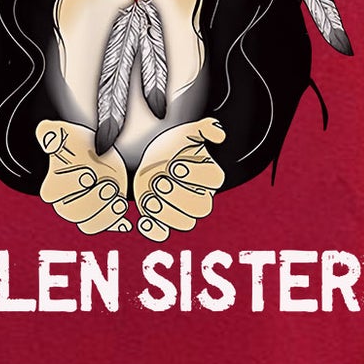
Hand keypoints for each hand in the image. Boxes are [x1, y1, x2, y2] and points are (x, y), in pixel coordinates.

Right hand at [38, 120, 132, 233]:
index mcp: (53, 186)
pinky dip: (115, 222)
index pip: (55, 193)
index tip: (89, 173)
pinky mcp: (100, 215)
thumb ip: (52, 134)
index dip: (72, 184)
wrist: (98, 151)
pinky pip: (105, 227)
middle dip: (94, 200)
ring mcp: (84, 211)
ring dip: (105, 215)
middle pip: (74, 213)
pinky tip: (123, 213)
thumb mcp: (65, 133)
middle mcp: (64, 203)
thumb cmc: (78, 143)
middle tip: (109, 185)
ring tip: (119, 200)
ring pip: (88, 225)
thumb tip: (51, 144)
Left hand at [129, 118, 227, 241]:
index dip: (194, 175)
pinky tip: (143, 221)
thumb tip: (219, 132)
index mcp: (209, 174)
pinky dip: (154, 231)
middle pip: (200, 207)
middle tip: (159, 181)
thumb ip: (204, 129)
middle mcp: (200, 195)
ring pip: (185, 223)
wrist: (152, 156)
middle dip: (178, 196)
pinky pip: (164, 234)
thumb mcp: (186, 132)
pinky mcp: (163, 219)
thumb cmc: (172, 145)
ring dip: (166, 213)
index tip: (175, 165)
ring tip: (149, 197)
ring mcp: (181, 210)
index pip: (212, 180)